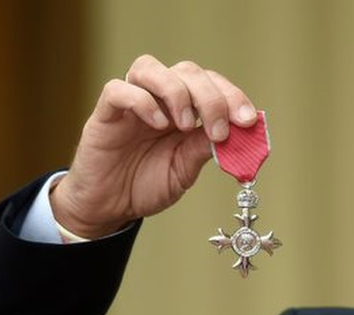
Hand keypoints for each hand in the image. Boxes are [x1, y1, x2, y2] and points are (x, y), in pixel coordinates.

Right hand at [51, 54, 257, 237]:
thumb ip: (204, 148)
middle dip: (211, 98)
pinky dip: (141, 101)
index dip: (232, 96)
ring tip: (185, 125)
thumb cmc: (147, 184)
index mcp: (184, 109)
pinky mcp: (105, 114)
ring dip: (177, 92)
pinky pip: (117, 90)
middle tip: (219, 132)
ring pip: (150, 68)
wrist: (110, 207)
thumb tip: (238, 132)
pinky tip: (158, 123)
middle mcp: (159, 99)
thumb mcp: (185, 170)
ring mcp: (131, 103)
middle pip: (187, 71)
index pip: (211, 84)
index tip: (248, 120)